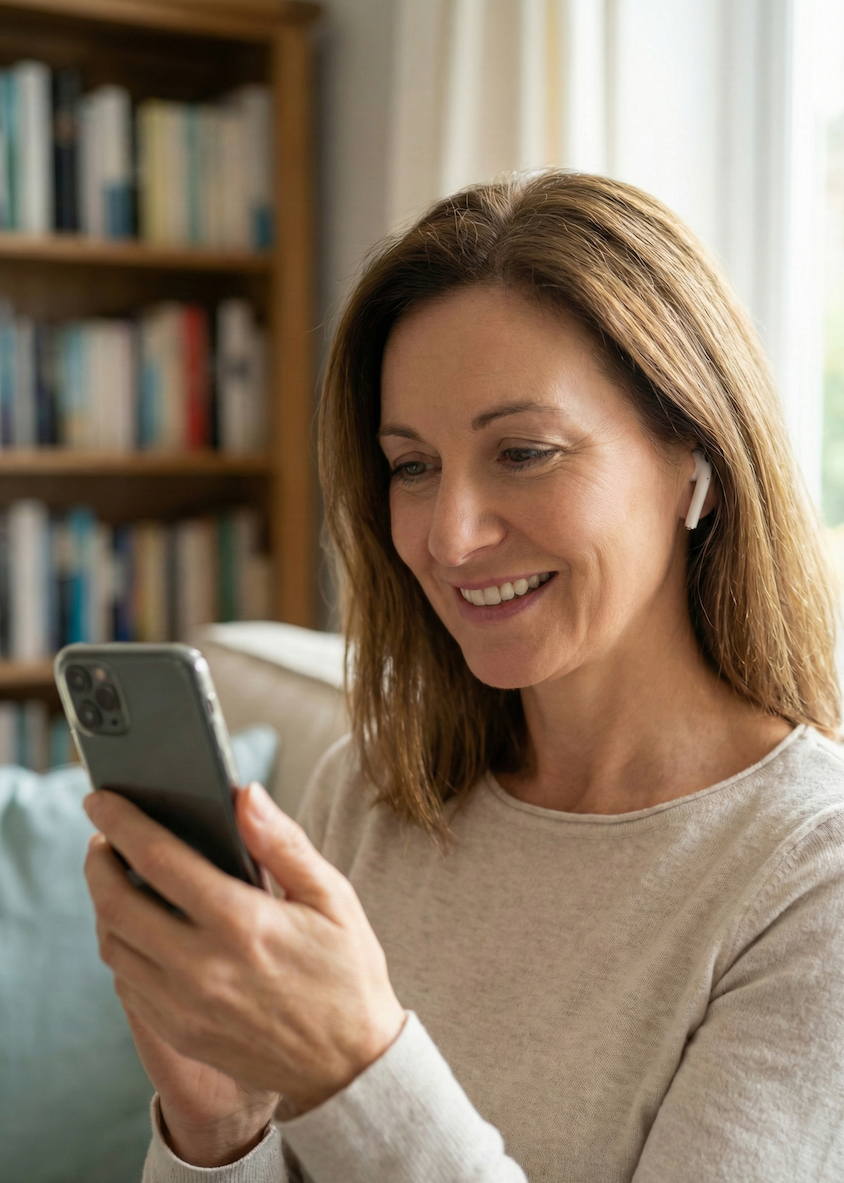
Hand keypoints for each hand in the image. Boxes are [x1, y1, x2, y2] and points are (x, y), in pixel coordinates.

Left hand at [84, 783, 405, 1167]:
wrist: (350, 1065)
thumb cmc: (347, 969)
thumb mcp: (332, 896)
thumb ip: (282, 842)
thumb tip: (244, 793)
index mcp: (242, 922)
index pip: (159, 859)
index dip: (121, 823)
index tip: (100, 799)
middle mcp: (202, 967)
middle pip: (116, 903)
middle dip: (98, 861)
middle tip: (102, 837)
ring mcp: (184, 1007)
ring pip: (113, 946)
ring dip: (103, 904)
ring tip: (116, 877)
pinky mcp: (179, 1033)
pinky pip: (126, 984)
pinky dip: (121, 946)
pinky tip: (138, 927)